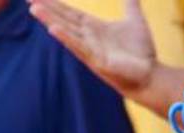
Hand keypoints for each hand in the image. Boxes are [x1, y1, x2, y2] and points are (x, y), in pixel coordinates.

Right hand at [29, 0, 156, 97]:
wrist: (149, 75)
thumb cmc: (139, 52)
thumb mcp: (134, 20)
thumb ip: (130, 4)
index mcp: (93, 27)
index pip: (69, 12)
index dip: (55, 3)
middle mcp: (87, 38)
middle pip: (62, 19)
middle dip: (46, 8)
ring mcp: (89, 49)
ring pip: (66, 31)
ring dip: (49, 20)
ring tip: (34, 8)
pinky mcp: (96, 60)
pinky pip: (78, 47)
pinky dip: (66, 37)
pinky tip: (53, 29)